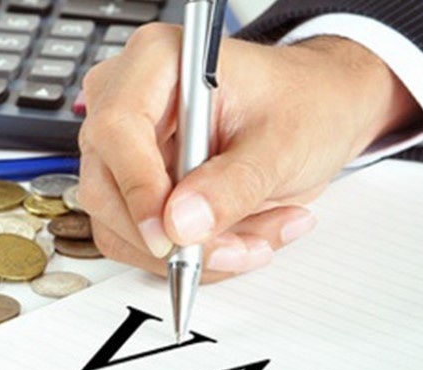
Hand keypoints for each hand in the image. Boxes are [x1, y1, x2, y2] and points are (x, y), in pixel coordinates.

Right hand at [78, 24, 422, 281]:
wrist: (316, 112)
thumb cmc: (303, 103)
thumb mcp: (283, 142)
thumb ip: (234, 183)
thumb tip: (181, 224)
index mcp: (156, 61)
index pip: (117, 128)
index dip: (138, 188)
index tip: (172, 236)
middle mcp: (127, 101)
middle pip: (106, 187)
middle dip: (174, 237)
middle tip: (242, 250)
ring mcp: (125, 149)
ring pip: (121, 226)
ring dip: (192, 252)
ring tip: (259, 239)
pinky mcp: (135, 188)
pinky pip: (140, 241)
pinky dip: (193, 255)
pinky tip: (242, 237)